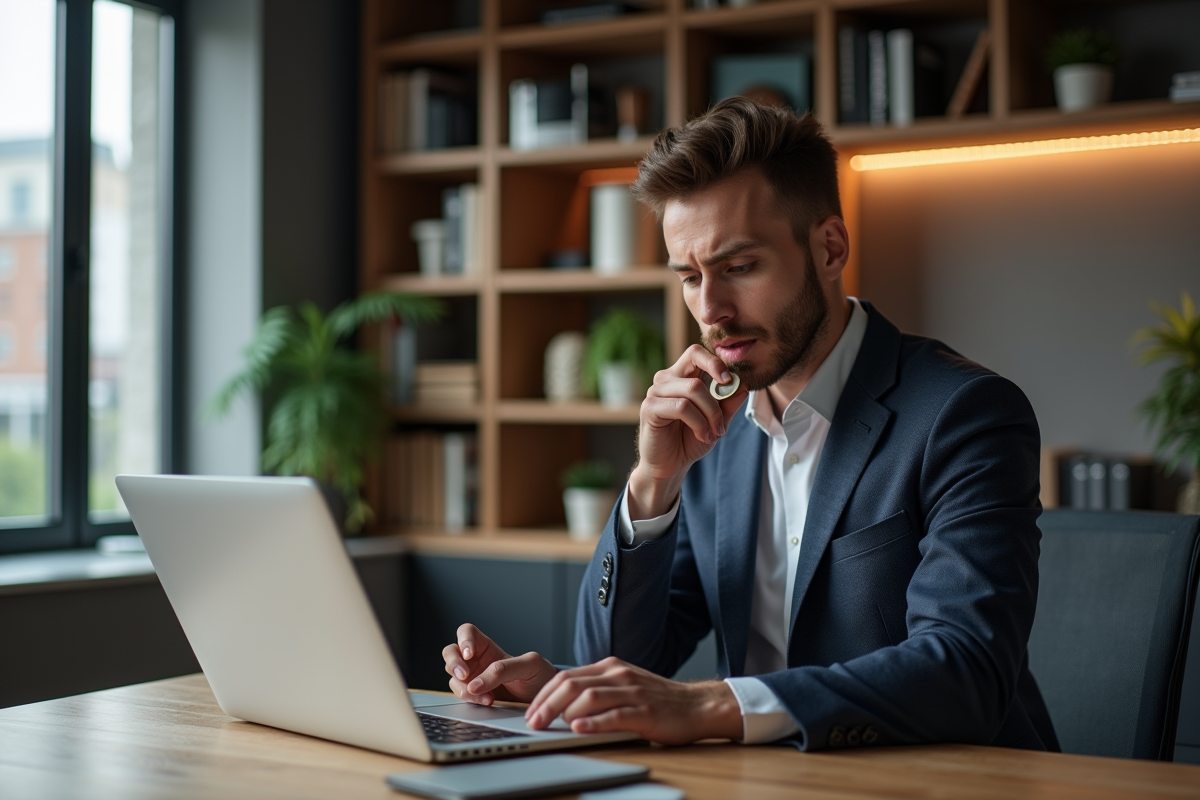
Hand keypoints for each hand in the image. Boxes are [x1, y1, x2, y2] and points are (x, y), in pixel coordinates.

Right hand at [442, 623, 557, 704]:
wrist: (543, 698)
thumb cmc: (538, 675)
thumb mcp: (529, 665)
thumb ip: (504, 668)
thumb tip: (476, 683)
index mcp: (488, 646)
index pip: (466, 632)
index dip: (463, 640)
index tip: (469, 653)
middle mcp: (476, 660)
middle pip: (450, 652)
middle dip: (454, 663)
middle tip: (465, 675)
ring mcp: (473, 678)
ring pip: (453, 676)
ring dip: (463, 686)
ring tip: (485, 695)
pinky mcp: (474, 695)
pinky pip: (461, 695)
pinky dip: (471, 699)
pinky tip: (487, 700)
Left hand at [523, 657, 742, 744]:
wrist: (697, 705)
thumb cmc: (657, 699)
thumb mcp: (624, 685)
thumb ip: (598, 689)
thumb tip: (562, 705)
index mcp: (610, 667)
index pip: (566, 676)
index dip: (544, 694)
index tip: (530, 710)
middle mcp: (618, 675)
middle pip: (572, 684)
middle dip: (546, 703)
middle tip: (532, 721)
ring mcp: (632, 692)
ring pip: (589, 696)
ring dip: (563, 712)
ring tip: (548, 725)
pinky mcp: (645, 712)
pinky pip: (614, 715)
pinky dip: (592, 722)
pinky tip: (578, 728)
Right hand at [629, 345, 747, 517]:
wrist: (670, 466)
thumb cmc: (690, 440)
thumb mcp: (716, 421)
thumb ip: (728, 404)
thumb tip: (744, 386)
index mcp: (681, 377)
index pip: (696, 353)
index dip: (715, 360)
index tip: (729, 380)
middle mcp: (666, 379)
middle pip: (695, 361)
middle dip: (718, 389)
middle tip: (725, 416)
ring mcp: (655, 391)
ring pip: (693, 388)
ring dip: (710, 413)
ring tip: (714, 432)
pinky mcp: (649, 407)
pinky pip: (682, 406)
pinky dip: (698, 423)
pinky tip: (702, 436)